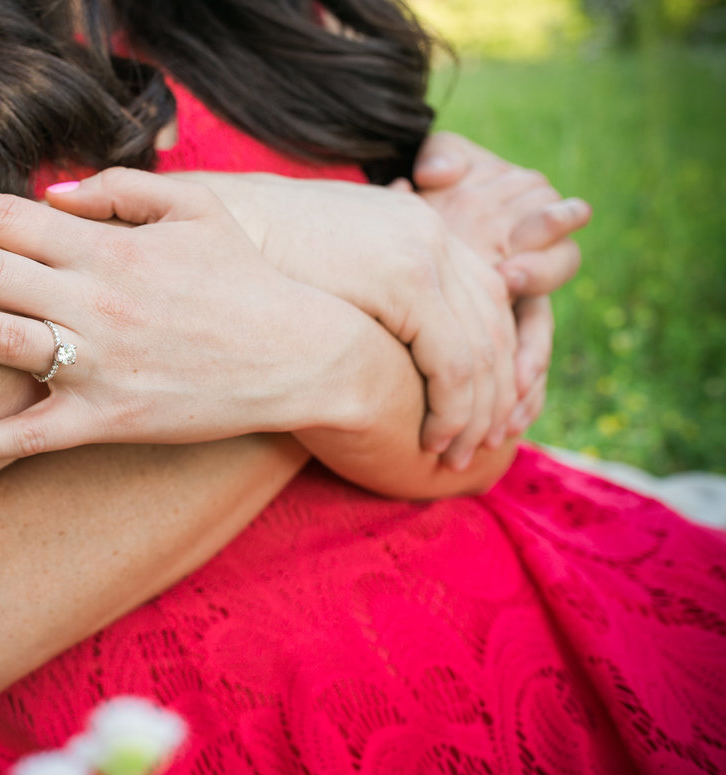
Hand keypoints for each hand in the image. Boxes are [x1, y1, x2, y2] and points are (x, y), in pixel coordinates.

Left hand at [0, 169, 368, 464]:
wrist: (305, 354)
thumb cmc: (247, 280)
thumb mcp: (197, 210)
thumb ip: (121, 191)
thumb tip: (51, 195)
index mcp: (111, 248)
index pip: (10, 218)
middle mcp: (96, 300)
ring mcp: (102, 362)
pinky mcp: (114, 418)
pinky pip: (37, 433)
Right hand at [183, 172, 517, 469]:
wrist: (213, 222)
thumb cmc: (249, 253)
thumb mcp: (321, 263)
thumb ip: (358, 283)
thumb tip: (363, 325)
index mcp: (416, 224)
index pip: (488, 298)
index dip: (494, 360)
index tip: (477, 409)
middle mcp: (432, 231)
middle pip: (497, 323)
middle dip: (498, 392)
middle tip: (483, 442)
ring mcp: (424, 252)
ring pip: (484, 350)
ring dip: (478, 412)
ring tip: (456, 454)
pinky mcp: (407, 280)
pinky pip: (455, 361)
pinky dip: (452, 408)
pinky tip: (433, 439)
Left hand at [408, 132, 590, 434]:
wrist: (408, 212)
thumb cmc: (432, 180)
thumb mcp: (438, 159)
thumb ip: (443, 156)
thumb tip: (438, 171)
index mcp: (525, 227)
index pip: (553, 240)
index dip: (533, 260)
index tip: (504, 277)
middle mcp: (526, 274)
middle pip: (542, 317)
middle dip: (529, 347)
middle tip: (514, 370)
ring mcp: (513, 310)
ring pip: (531, 357)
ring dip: (522, 390)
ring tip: (508, 422)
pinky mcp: (492, 341)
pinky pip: (514, 378)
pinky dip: (511, 404)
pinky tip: (501, 430)